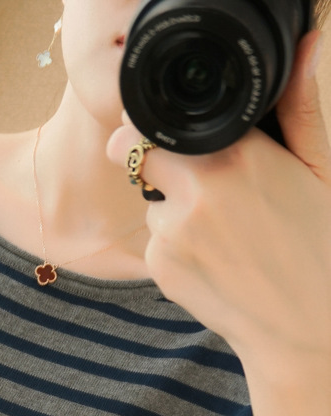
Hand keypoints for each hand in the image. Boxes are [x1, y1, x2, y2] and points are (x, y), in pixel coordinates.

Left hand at [106, 31, 330, 373]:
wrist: (301, 328)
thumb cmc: (317, 246)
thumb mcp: (320, 170)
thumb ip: (301, 110)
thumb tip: (302, 51)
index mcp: (237, 157)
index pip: (165, 124)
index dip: (165, 130)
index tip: (175, 139)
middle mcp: (196, 192)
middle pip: (138, 155)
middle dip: (157, 163)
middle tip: (202, 189)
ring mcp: (170, 233)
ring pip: (151, 202)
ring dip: (173, 208)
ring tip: (225, 235)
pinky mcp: (159, 267)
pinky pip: (155, 241)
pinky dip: (175, 246)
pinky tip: (216, 261)